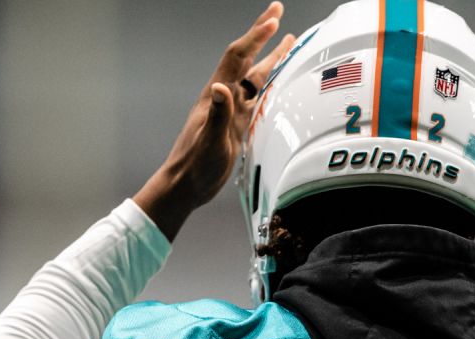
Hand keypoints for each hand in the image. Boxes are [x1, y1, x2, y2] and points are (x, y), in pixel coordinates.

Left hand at [135, 2, 295, 241]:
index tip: (274, 21)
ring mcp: (232, 110)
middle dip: (262, 35)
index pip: (237, 58)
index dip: (255, 38)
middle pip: (247, 59)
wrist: (186, 185)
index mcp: (216, 96)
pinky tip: (280, 82)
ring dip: (271, 58)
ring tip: (288, 42)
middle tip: (278, 12)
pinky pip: (258, 98)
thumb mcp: (209, 141)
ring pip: (255, 77)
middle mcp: (224, 98)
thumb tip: (222, 88)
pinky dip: (270, 85)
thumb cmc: (194, 166)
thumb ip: (217, 115)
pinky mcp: (237, 125)